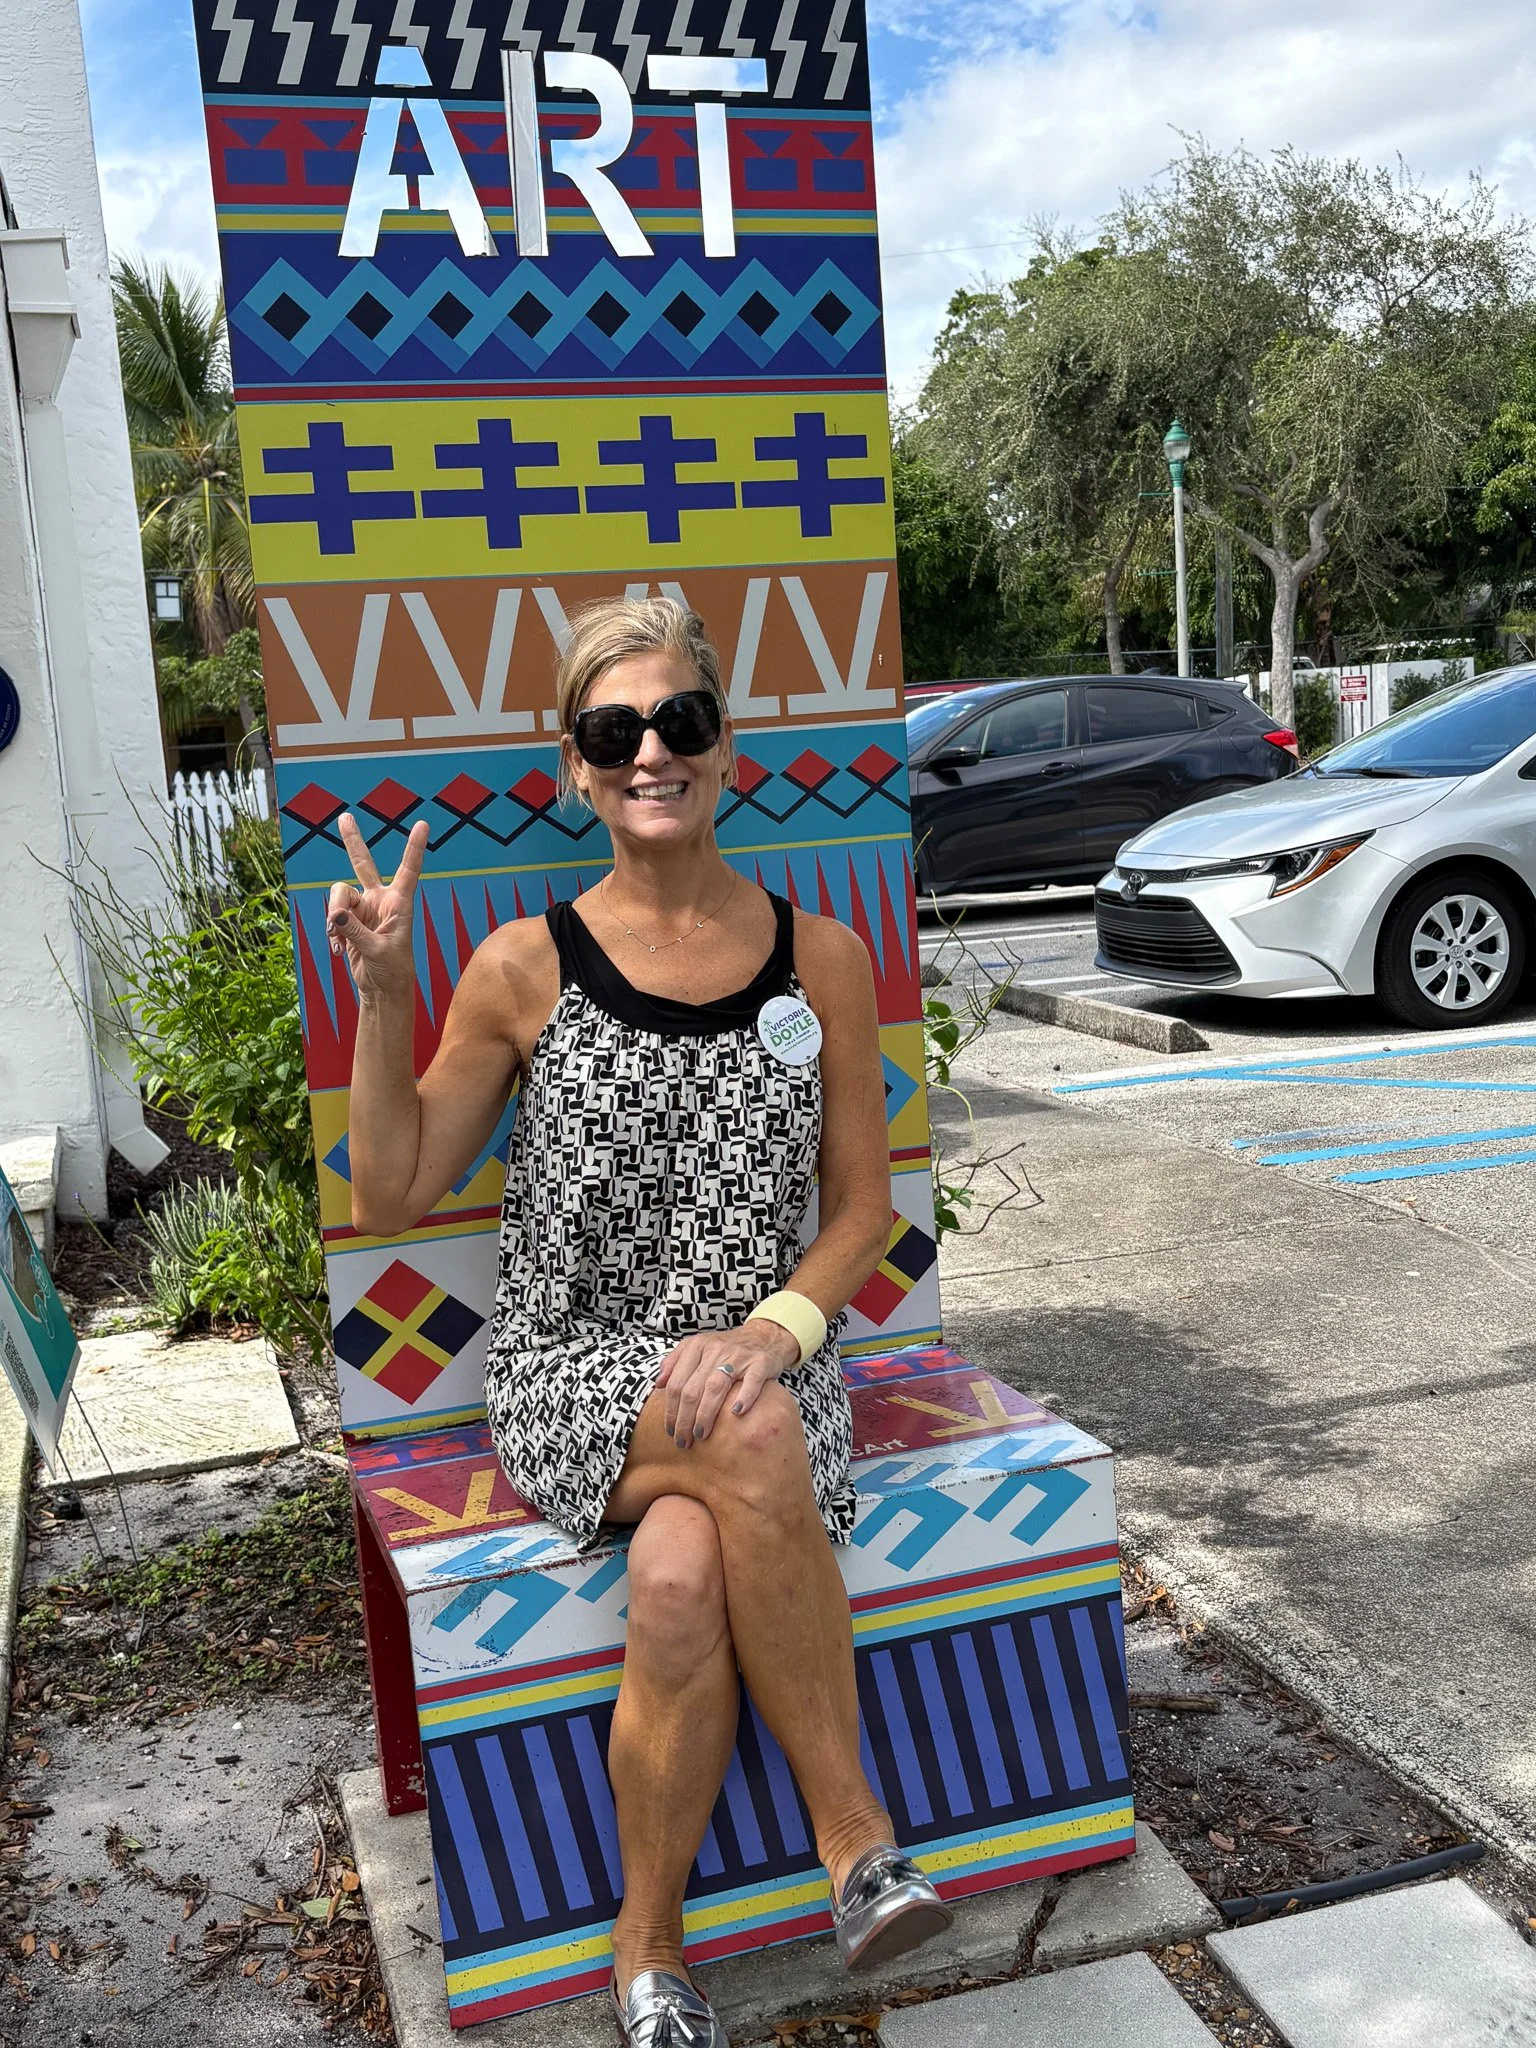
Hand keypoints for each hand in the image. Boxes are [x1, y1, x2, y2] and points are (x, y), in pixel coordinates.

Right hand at [326, 815, 427, 1004]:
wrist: (381, 987)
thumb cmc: (392, 970)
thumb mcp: (377, 951)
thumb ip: (355, 932)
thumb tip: (334, 915)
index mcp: (400, 903)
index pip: (409, 870)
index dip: (414, 847)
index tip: (423, 824)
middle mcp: (381, 900)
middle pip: (363, 864)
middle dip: (352, 841)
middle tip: (344, 817)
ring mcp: (363, 909)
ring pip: (339, 894)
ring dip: (333, 916)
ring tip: (338, 939)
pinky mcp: (348, 920)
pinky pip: (331, 915)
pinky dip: (331, 930)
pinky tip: (338, 948)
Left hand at [658, 1317, 799, 1446]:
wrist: (763, 1336)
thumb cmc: (726, 1348)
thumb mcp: (698, 1347)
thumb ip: (675, 1361)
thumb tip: (659, 1384)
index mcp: (697, 1347)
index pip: (677, 1383)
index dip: (671, 1410)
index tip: (670, 1430)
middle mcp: (716, 1350)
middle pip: (693, 1389)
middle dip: (684, 1419)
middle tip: (683, 1441)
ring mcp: (739, 1356)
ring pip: (716, 1386)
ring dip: (706, 1414)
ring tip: (701, 1435)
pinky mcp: (761, 1363)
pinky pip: (752, 1381)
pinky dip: (744, 1397)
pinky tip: (736, 1412)